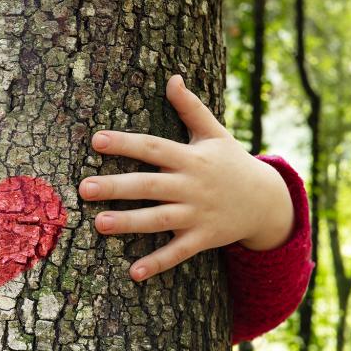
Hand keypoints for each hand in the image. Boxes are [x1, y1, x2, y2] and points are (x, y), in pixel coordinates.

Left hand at [79, 75, 294, 281]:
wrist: (267, 200)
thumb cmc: (231, 163)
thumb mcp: (215, 133)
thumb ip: (191, 108)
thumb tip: (172, 77)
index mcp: (190, 158)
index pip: (153, 147)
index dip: (126, 143)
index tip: (96, 140)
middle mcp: (192, 185)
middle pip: (149, 185)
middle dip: (116, 187)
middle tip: (83, 188)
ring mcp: (198, 213)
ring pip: (159, 219)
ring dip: (129, 223)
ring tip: (99, 224)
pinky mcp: (203, 238)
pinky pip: (178, 252)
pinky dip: (157, 263)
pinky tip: (132, 273)